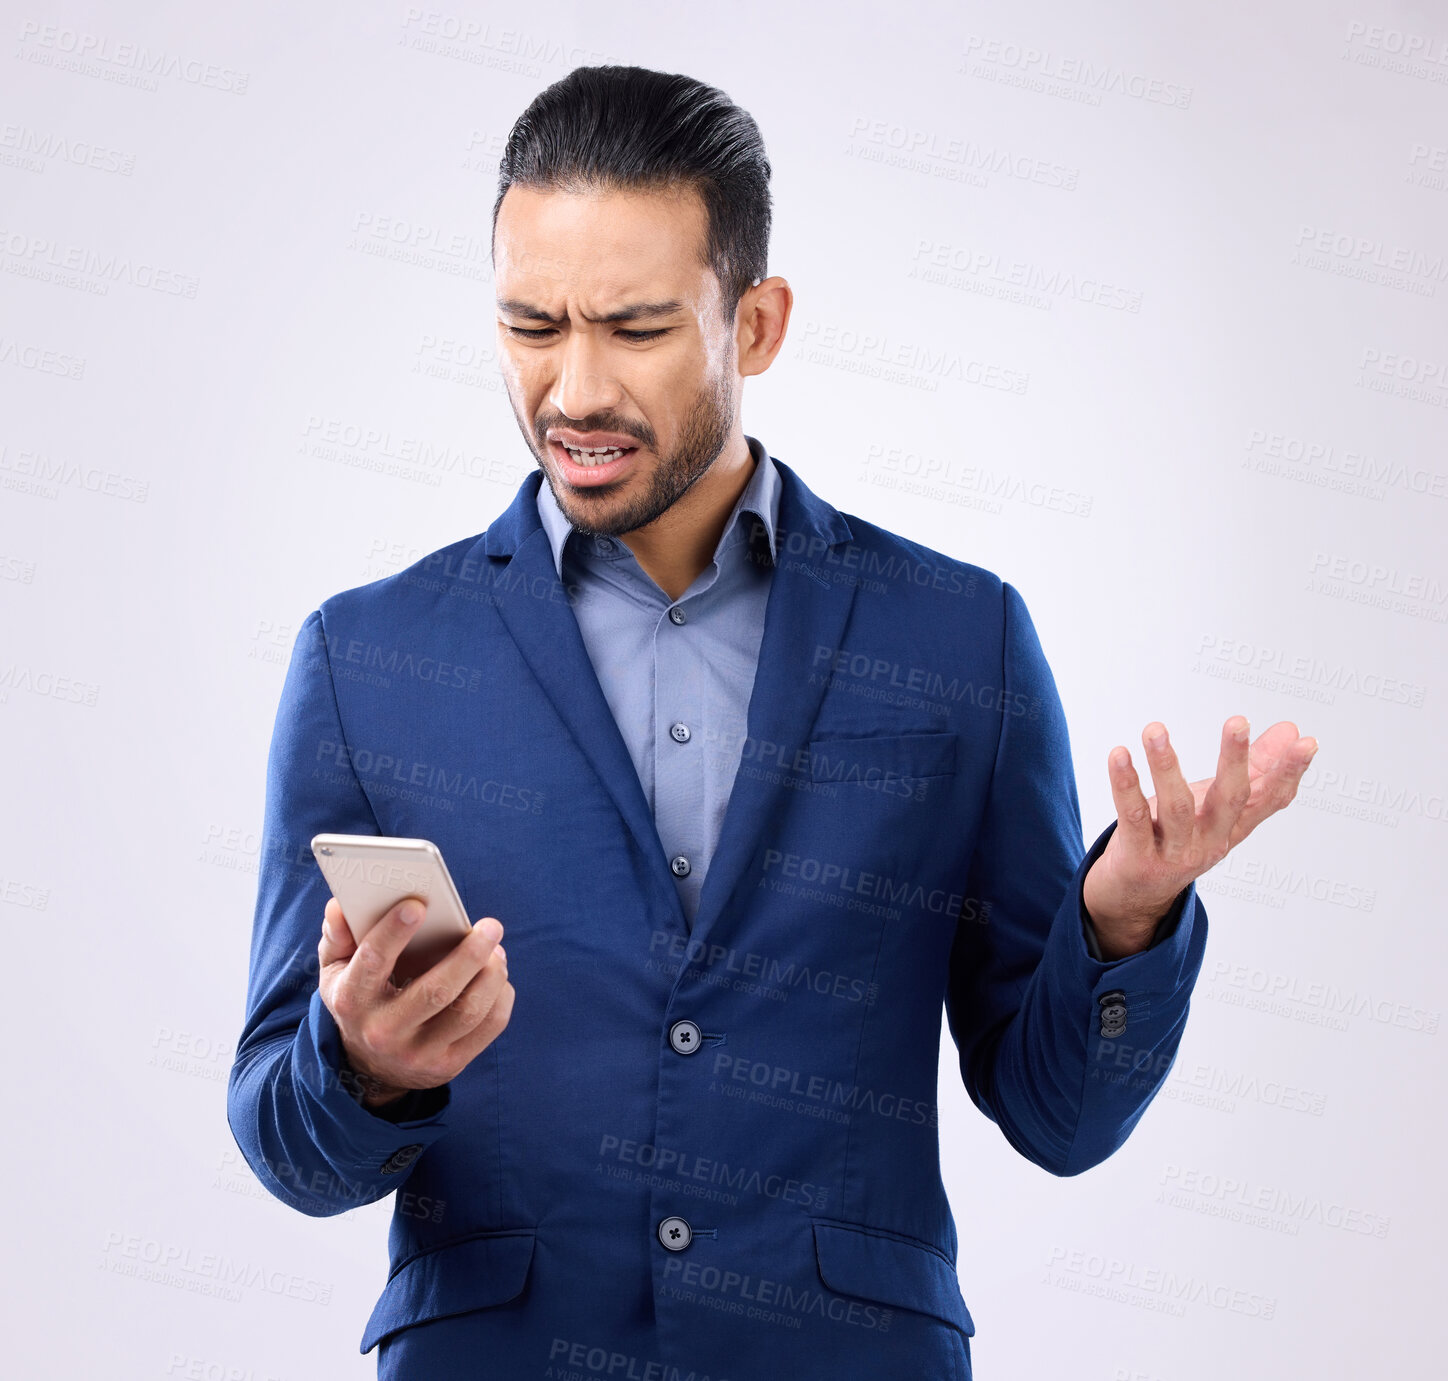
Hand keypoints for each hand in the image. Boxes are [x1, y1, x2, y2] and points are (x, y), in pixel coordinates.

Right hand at [318, 895, 513, 1105]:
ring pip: (467, 1011)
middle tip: (490, 926)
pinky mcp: (449, 1065)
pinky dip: (501, 996)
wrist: (372, 1067)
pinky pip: (488, 1028)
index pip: (373, 962)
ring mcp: (418, 1053)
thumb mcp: (337, 970)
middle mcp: (384, 1032)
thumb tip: (339, 906)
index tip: (418, 904)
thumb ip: (338, 936)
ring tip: (496, 948)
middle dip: (469, 955)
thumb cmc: (361, 999)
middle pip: (436, 991)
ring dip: (491, 975)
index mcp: (353, 1000)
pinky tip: (497, 975)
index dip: (394, 931)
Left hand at [1081, 716, 1318, 956]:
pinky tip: (1119, 755)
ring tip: (1155, 729)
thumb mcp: (1215, 806)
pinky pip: (1132, 817)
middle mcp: (1209, 842)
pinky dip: (1125, 785)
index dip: (1289, 774)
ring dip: (1165, 765)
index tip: (1308, 743)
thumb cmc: (1177, 839)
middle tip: (1239, 721)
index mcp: (1232, 828)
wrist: (1133, 897)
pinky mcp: (1138, 858)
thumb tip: (1290, 730)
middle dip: (1235, 761)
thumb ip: (1255, 769)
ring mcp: (1174, 853)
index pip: (1269, 800)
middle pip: (1230, 801)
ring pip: (1176, 806)